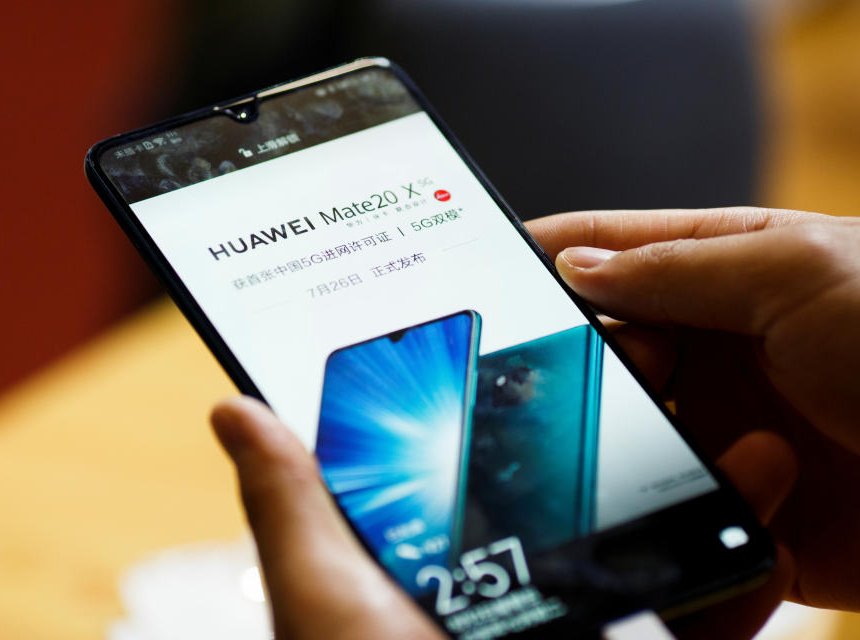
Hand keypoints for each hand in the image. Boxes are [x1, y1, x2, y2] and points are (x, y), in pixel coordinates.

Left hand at [211, 397, 795, 639]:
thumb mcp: (321, 596)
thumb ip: (288, 505)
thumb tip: (232, 408)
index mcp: (431, 550)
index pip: (465, 454)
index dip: (494, 390)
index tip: (530, 325)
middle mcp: (500, 575)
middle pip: (559, 482)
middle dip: (604, 417)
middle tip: (635, 352)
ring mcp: (568, 609)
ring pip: (633, 530)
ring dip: (677, 473)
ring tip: (705, 412)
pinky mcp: (627, 637)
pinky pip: (686, 600)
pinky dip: (722, 562)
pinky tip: (742, 505)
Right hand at [527, 207, 859, 616]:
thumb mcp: (795, 270)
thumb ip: (672, 266)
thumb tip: (573, 267)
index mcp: (722, 269)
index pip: (606, 250)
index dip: (543, 256)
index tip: (482, 271)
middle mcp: (710, 344)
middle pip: (595, 345)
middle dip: (583, 359)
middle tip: (614, 368)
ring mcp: (717, 421)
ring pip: (614, 428)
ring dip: (631, 435)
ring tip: (695, 433)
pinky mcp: (731, 498)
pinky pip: (663, 499)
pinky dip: (672, 498)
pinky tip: (729, 485)